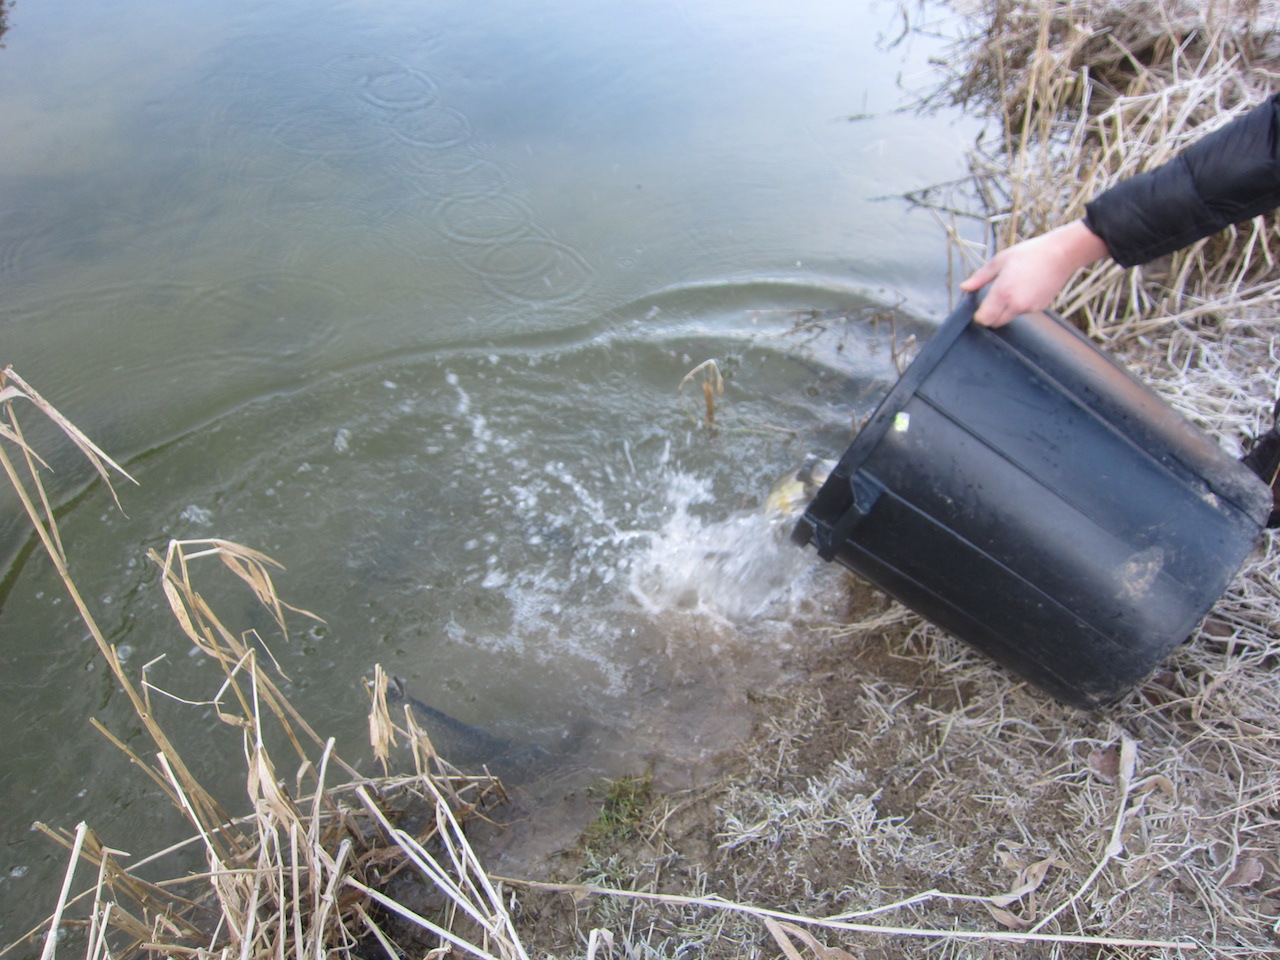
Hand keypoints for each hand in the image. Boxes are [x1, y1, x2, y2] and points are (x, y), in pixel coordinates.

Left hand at [960, 220, 1109, 326]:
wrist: (1061, 254)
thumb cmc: (1029, 253)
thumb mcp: (999, 260)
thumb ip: (980, 277)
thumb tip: (964, 287)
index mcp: (1003, 292)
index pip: (984, 319)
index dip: (980, 315)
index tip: (980, 306)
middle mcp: (1016, 304)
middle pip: (995, 322)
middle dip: (991, 314)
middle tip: (993, 298)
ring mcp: (1030, 308)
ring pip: (1009, 317)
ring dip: (1005, 309)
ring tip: (1013, 287)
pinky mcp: (1040, 308)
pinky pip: (1023, 312)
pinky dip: (1020, 305)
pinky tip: (1026, 288)